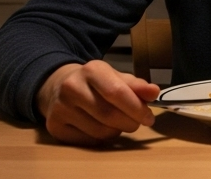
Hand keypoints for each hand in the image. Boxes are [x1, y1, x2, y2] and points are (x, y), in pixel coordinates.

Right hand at [36, 60, 159, 144]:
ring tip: (118, 124)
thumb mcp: (115, 77)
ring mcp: (60, 108)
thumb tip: (155, 92)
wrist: (57, 86)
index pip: (117, 92)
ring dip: (116, 132)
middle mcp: (72, 87)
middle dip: (129, 122)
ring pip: (100, 131)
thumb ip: (136, 85)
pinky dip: (101, 139)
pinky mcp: (54, 126)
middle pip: (109, 115)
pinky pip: (88, 141)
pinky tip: (100, 128)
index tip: (149, 118)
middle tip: (136, 123)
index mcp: (91, 70)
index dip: (136, 108)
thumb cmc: (94, 83)